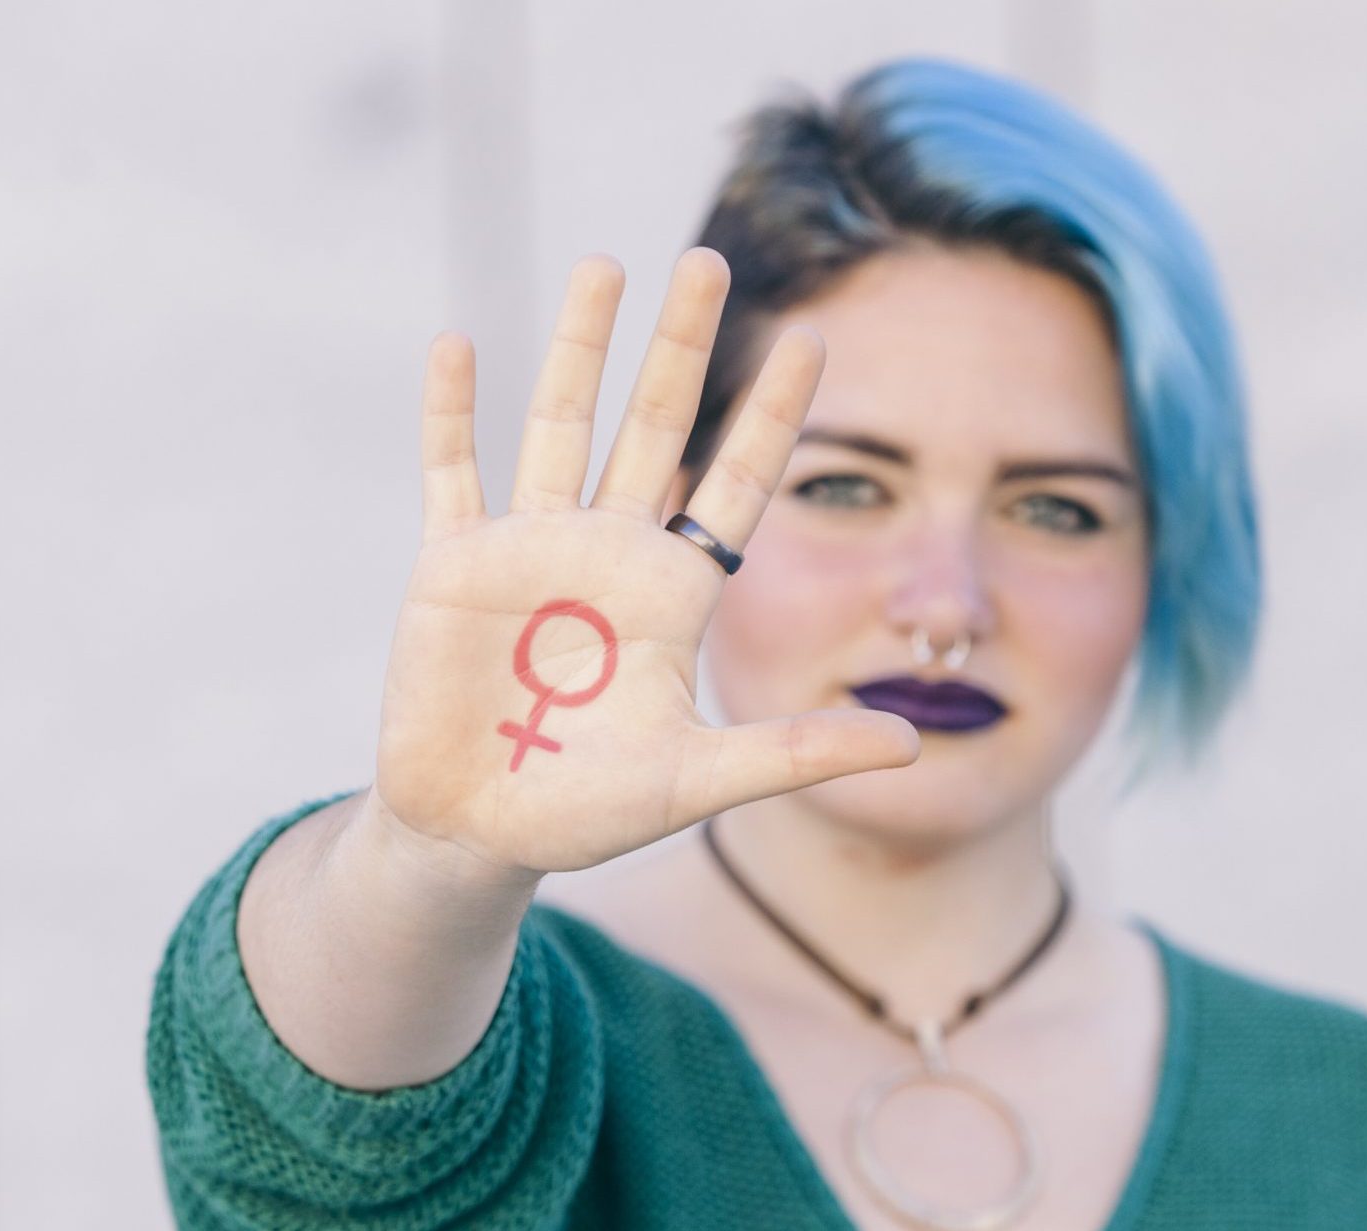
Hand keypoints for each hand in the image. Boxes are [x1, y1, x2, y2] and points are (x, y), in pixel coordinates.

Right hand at [366, 247, 920, 877]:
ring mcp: (531, 549)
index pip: (740, 482)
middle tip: (707, 260)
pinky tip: (457, 342)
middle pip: (655, 427)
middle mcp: (609, 551)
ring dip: (579, 347)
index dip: (774, 413)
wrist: (476, 835)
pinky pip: (454, 472)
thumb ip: (798, 754)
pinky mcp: (454, 566)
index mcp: (675, 592)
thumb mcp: (700, 781)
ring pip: (561, 424)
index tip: (815, 337)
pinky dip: (452, 412)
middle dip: (682, 345)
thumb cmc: (589, 811)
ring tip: (605, 266)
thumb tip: (915, 747)